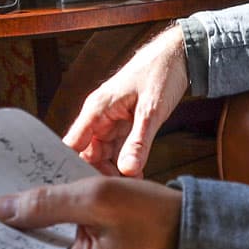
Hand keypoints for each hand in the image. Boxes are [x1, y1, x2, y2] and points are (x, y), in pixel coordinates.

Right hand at [62, 24, 190, 175]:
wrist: (177, 55)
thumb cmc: (161, 72)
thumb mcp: (151, 111)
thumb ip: (138, 142)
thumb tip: (127, 171)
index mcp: (96, 109)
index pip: (71, 145)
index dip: (71, 167)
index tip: (82, 188)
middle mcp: (98, 116)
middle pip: (86, 155)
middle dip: (98, 174)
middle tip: (116, 193)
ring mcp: (110, 121)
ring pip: (102, 154)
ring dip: (114, 171)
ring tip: (129, 187)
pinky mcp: (123, 124)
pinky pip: (118, 149)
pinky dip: (125, 163)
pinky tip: (136, 175)